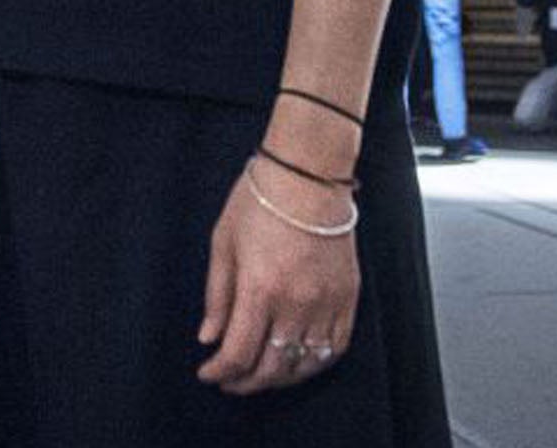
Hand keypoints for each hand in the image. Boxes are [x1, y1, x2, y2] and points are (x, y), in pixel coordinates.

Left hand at [198, 160, 358, 394]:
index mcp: (260, 288)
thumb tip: (209, 336)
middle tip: (230, 380)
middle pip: (271, 367)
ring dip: (279, 379)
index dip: (220, 371)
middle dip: (245, 382)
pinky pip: (335, 348)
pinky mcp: (348, 298)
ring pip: (304, 365)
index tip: (208, 372)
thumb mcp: (223, 243)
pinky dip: (314, 364)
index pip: (238, 352)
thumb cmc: (262, 200)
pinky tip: (298, 362)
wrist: (308, 175)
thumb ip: (217, 296)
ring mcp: (326, 303)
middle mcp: (296, 303)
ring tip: (260, 376)